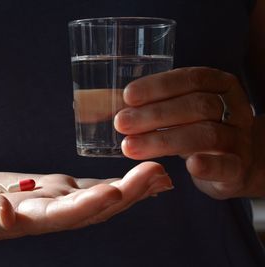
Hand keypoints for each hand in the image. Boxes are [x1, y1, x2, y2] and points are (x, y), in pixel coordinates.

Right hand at [0, 162, 171, 243]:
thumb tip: (4, 215)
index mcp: (24, 220)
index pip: (62, 216)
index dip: (89, 206)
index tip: (117, 190)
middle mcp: (46, 215)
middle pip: (92, 209)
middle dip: (125, 194)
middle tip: (158, 173)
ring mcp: (53, 203)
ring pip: (97, 199)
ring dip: (130, 189)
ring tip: (161, 174)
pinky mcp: (53, 190)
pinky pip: (89, 189)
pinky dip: (116, 184)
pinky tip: (138, 177)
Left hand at [115, 67, 258, 198]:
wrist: (235, 163)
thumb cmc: (197, 130)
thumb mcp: (180, 111)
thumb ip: (151, 105)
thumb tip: (105, 105)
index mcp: (220, 86)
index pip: (191, 79)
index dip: (158, 87)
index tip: (128, 96)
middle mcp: (234, 109)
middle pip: (197, 106)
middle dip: (155, 114)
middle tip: (122, 123)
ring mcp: (239, 139)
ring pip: (206, 135)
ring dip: (164, 141)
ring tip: (130, 147)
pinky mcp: (238, 168)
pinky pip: (226, 166)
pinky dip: (208, 165)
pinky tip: (189, 165)